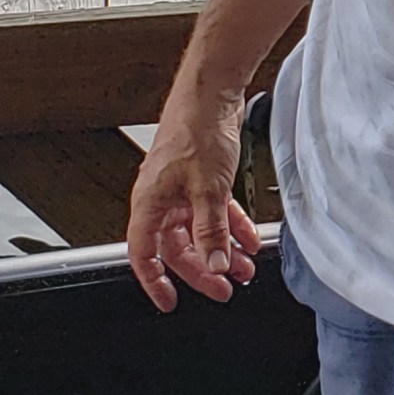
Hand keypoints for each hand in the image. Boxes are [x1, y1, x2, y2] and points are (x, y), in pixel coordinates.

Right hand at [126, 86, 261, 311]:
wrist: (212, 93)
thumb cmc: (197, 130)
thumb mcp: (209, 190)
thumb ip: (212, 231)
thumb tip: (214, 265)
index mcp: (149, 204)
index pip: (143, 254)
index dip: (154, 282)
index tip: (170, 302)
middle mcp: (161, 198)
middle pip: (177, 247)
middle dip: (202, 270)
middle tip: (224, 288)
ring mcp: (181, 188)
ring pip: (200, 230)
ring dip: (222, 250)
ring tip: (244, 269)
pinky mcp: (201, 177)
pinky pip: (214, 212)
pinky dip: (231, 226)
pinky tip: (249, 239)